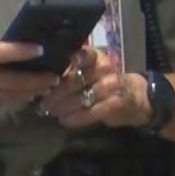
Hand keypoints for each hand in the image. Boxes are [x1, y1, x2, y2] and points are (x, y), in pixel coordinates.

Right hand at [0, 32, 55, 111]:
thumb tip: (3, 42)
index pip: (2, 53)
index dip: (22, 51)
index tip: (40, 50)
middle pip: (12, 81)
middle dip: (35, 82)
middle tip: (53, 79)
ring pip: (6, 95)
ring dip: (25, 93)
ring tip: (42, 89)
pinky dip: (6, 97)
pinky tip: (18, 94)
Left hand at [40, 48, 154, 129]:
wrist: (134, 97)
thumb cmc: (104, 82)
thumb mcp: (91, 71)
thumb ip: (71, 72)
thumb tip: (42, 81)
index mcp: (96, 57)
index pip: (81, 55)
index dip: (65, 62)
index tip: (48, 72)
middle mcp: (105, 68)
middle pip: (74, 81)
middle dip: (54, 94)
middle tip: (40, 104)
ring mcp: (112, 85)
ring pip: (80, 97)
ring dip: (62, 107)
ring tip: (50, 112)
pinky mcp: (115, 103)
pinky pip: (91, 112)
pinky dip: (76, 118)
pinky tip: (65, 121)